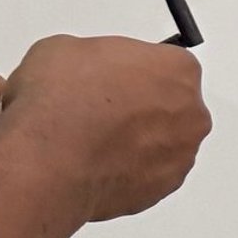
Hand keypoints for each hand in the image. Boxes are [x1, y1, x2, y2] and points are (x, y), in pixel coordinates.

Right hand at [0, 35, 211, 222]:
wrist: (47, 161)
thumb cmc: (61, 106)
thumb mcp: (65, 48)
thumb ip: (96, 56)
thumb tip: (83, 69)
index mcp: (178, 69)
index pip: (166, 63)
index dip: (133, 70)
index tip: (114, 77)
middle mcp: (190, 114)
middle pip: (171, 103)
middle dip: (140, 105)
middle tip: (101, 108)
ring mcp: (181, 155)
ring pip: (163, 141)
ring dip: (137, 139)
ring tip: (94, 139)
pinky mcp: (163, 189)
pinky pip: (149, 173)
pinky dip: (129, 168)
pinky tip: (97, 162)